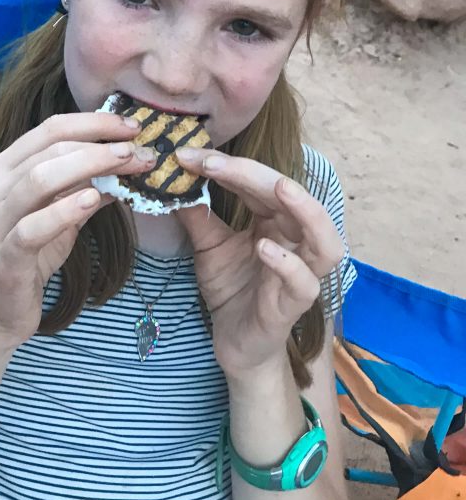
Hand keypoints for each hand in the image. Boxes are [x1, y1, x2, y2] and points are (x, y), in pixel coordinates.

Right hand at [0, 112, 155, 350]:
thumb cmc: (26, 256)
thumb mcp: (59, 215)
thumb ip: (85, 187)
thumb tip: (129, 163)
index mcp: (4, 168)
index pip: (50, 129)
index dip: (93, 122)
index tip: (131, 126)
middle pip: (50, 149)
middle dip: (100, 144)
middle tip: (138, 149)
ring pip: (40, 178)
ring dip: (90, 166)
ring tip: (126, 164)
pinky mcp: (3, 256)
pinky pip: (33, 227)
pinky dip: (65, 210)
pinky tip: (94, 200)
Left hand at [174, 149, 343, 380]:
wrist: (234, 343)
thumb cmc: (231, 289)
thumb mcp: (208, 246)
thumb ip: (197, 214)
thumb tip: (174, 176)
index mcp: (276, 221)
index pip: (260, 183)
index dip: (228, 166)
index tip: (189, 156)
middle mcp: (295, 242)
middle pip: (292, 199)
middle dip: (255, 175)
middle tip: (215, 162)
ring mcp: (300, 274)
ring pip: (325, 240)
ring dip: (307, 210)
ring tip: (280, 188)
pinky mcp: (294, 306)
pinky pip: (304, 283)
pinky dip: (288, 263)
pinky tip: (263, 248)